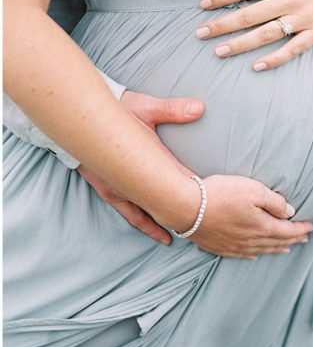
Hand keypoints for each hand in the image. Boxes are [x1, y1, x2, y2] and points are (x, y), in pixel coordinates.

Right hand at [77, 91, 205, 245]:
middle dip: (169, 221)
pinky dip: (135, 216)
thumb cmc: (114, 110)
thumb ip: (172, 109)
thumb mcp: (145, 108)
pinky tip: (143, 217)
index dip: (185, 200)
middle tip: (189, 234)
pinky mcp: (104, 186)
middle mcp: (122, 185)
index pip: (166, 190)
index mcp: (136, 170)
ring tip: (165, 238)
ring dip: (150, 224)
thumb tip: (199, 108)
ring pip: (134, 214)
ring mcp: (112, 188)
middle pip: (151, 210)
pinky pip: (122, 208)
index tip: (203, 211)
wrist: (76, 113)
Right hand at [187, 175, 312, 258]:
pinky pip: (242, 255)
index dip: (301, 228)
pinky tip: (256, 255)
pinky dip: (254, 254)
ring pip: (261, 250)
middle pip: (277, 242)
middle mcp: (250, 241)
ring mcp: (234, 246)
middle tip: (304, 238)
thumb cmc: (221, 195)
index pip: (288, 230)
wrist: (186, 207)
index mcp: (262, 227)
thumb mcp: (255, 190)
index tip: (311, 227)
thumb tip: (290, 212)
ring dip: (276, 248)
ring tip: (286, 248)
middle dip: (293, 239)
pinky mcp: (219, 247)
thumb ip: (275, 202)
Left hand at [195, 0, 312, 71]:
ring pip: (265, 34)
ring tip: (217, 51)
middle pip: (249, 14)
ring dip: (239, 44)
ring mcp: (304, 18)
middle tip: (198, 33)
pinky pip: (292, 49)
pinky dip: (274, 58)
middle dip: (221, 24)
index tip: (202, 4)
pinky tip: (255, 66)